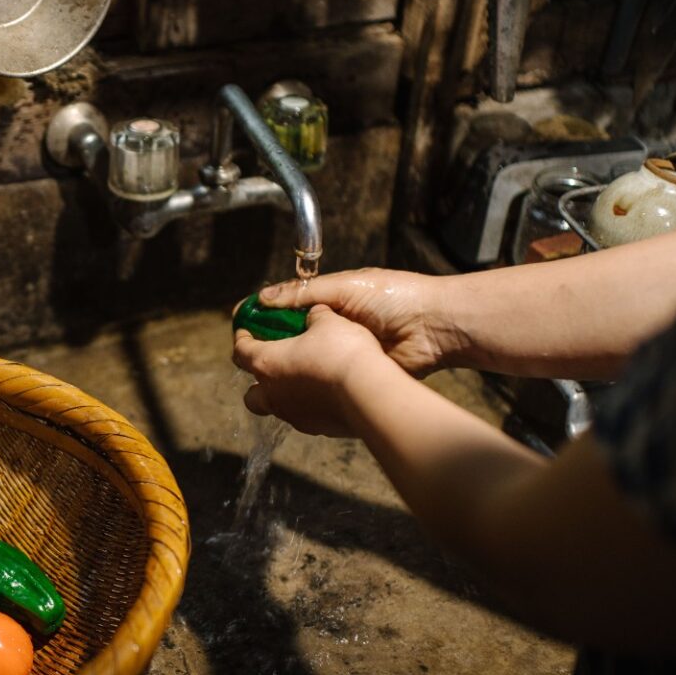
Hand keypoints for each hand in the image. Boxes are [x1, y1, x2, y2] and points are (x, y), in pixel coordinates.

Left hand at [233, 305, 402, 437]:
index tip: (246, 331)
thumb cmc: (342, 352)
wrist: (369, 393)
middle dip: (257, 381)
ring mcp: (294, 415)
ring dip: (285, 395)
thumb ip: (316, 316)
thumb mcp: (329, 322)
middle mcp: (274, 394)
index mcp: (267, 364)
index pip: (241, 351)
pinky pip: (306, 416)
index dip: (242, 338)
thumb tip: (315, 313)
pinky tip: (328, 394)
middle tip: (274, 366)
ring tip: (304, 380)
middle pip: (251, 394)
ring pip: (278, 408)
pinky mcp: (316, 428)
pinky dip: (311, 406)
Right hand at [257, 268, 458, 376]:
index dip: (263, 314)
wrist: (435, 327)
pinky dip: (311, 383)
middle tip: (245, 354)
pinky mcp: (355, 375)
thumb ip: (304, 293)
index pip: (287, 308)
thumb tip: (264, 298)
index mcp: (330, 301)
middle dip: (270, 344)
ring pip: (306, 361)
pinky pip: (326, 380)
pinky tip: (291, 388)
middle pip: (292, 337)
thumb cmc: (395, 297)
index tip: (239, 321)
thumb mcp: (345, 287)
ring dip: (288, 365)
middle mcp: (333, 328)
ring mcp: (343, 353)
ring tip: (262, 373)